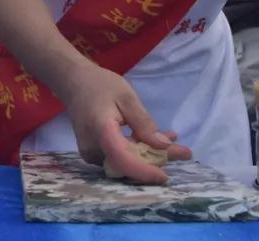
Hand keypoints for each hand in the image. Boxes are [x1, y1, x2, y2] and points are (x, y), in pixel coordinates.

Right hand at [63, 65, 190, 183]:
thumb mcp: (127, 97)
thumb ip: (144, 123)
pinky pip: (119, 157)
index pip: (123, 159)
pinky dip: (138, 151)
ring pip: (125, 162)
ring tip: (173, 141)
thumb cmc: (100, 85)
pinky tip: (154, 140)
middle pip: (127, 164)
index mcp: (101, 131)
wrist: (73, 82)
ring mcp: (91, 153)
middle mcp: (93, 148)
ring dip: (149, 154)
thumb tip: (164, 147)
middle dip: (157, 160)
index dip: (145, 171)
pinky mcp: (94, 153)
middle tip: (184, 152)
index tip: (165, 176)